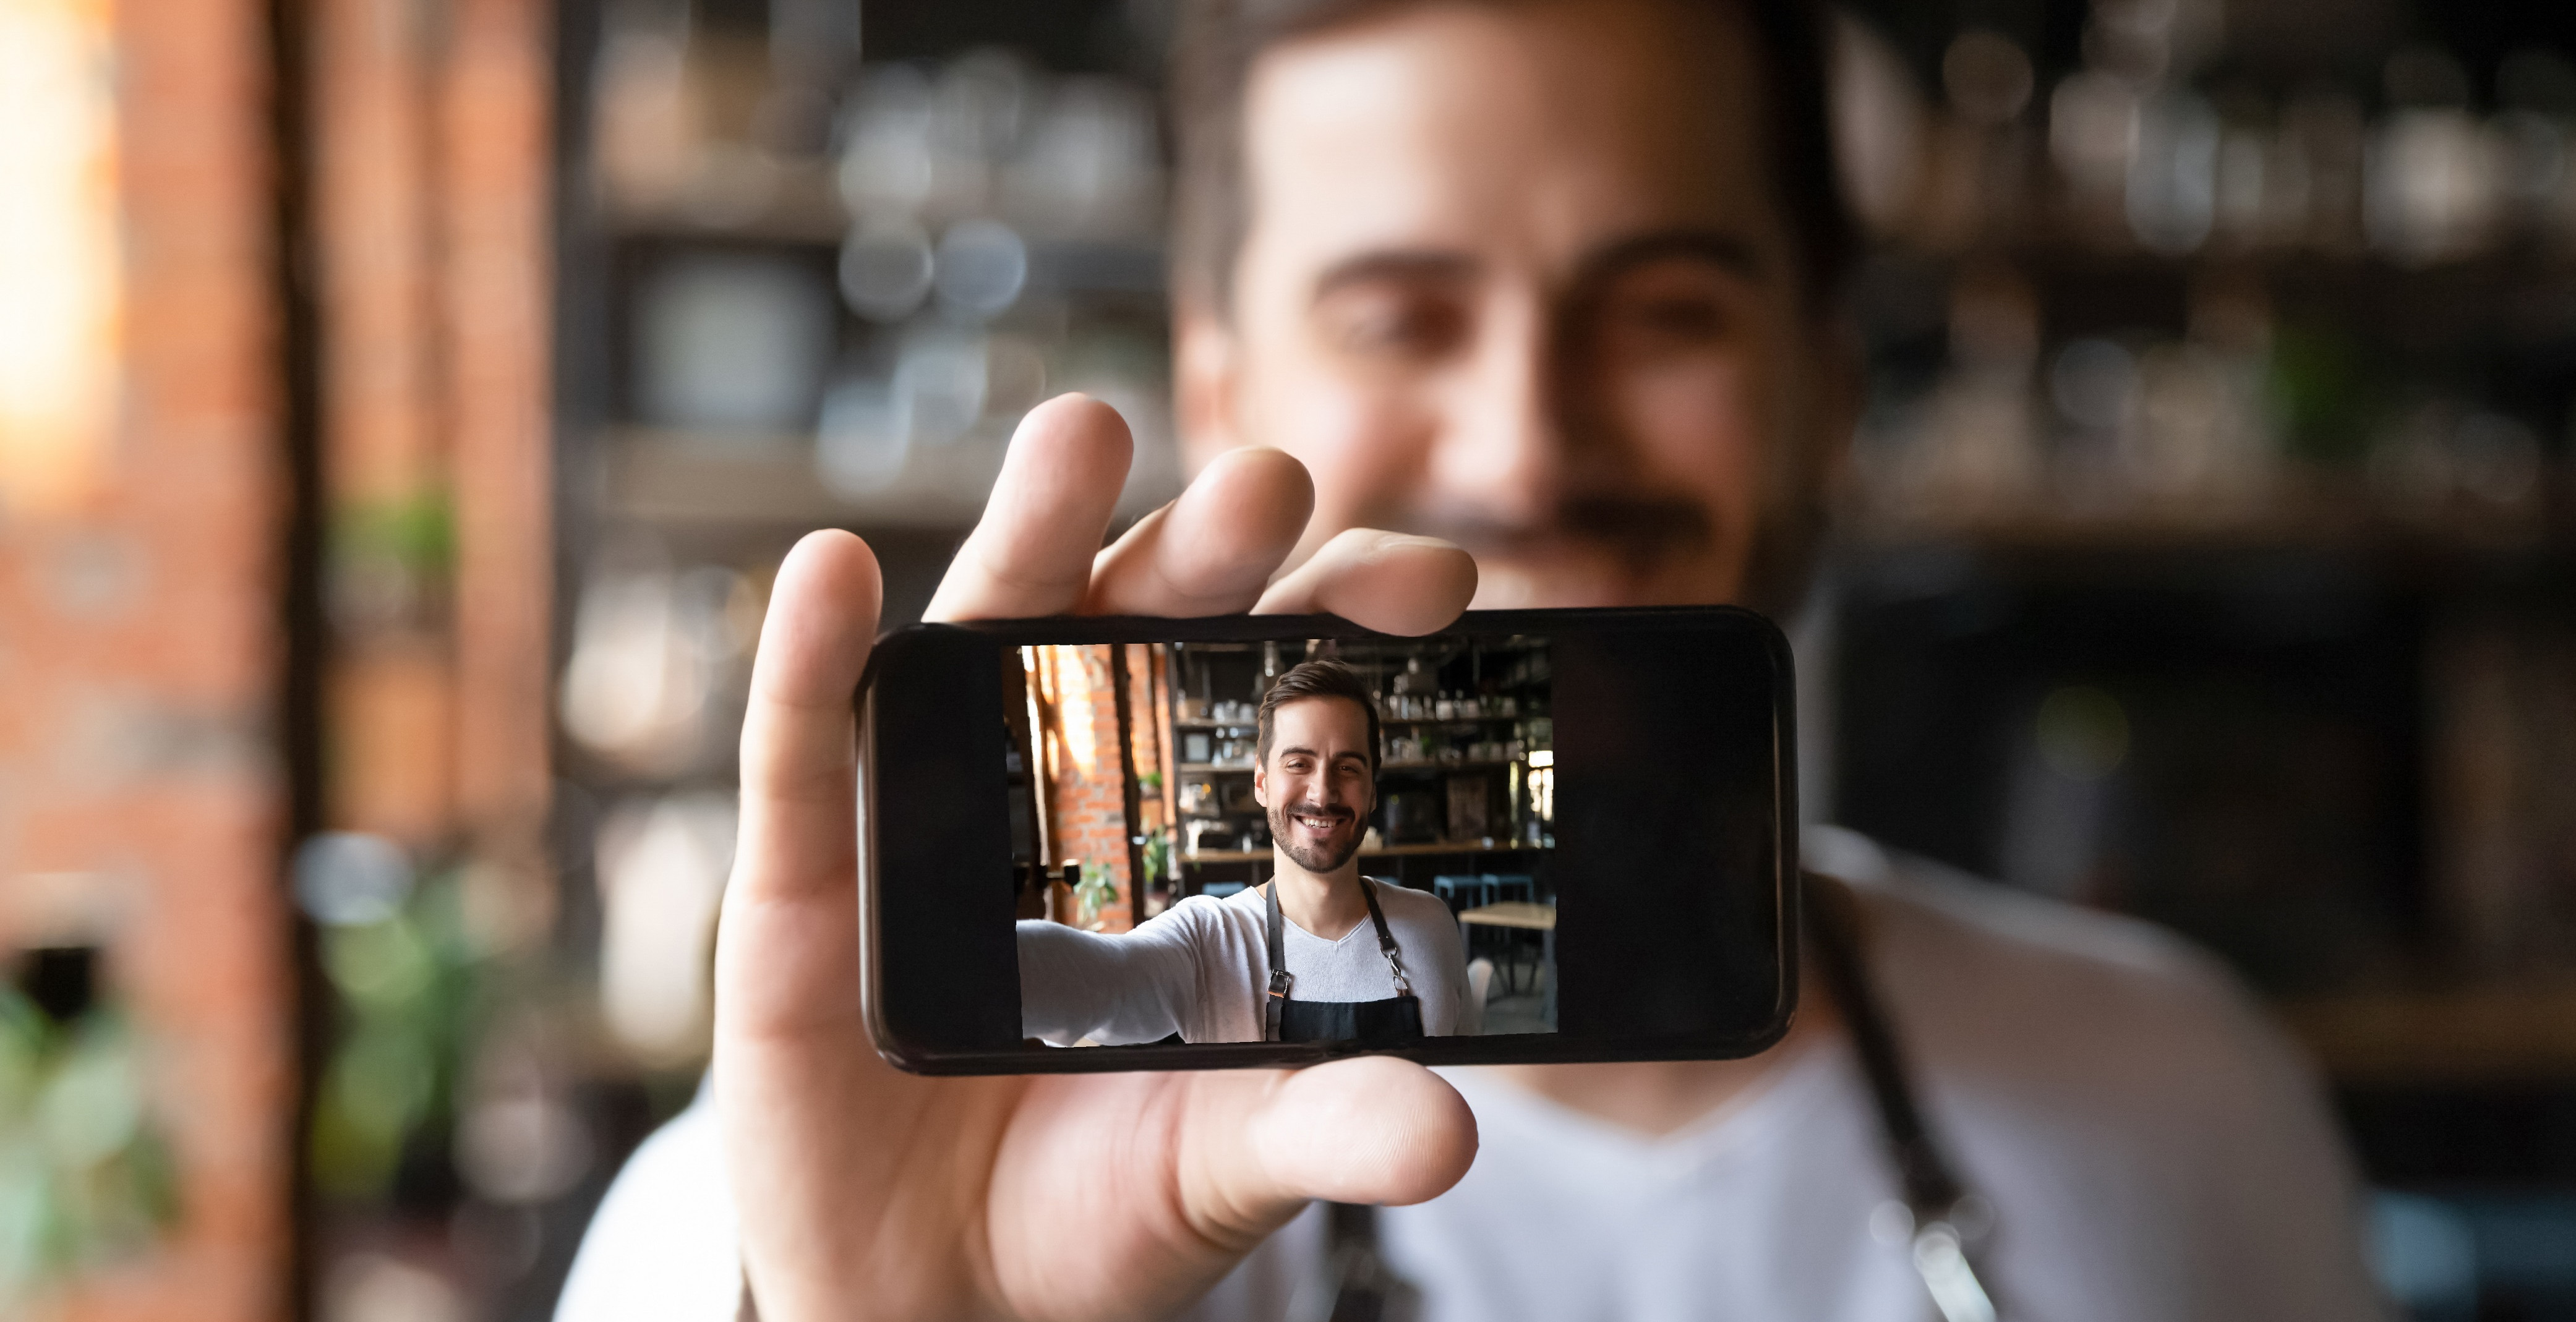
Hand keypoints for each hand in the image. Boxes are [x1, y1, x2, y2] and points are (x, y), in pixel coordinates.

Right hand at [714, 395, 1481, 1321]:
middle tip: (1273, 485)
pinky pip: (800, 752)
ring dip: (1027, 530)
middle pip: (1134, 625)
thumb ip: (1325, 1126)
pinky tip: (837, 570)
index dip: (1336, 618)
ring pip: (975, 640)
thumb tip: (1449, 1132)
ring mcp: (925, 815)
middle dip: (1204, 546)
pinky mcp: (803, 882)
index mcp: (1181, 828)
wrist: (942, 1300)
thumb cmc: (1095, 1200)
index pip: (1267, 688)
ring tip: (1081, 435)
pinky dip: (810, 657)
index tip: (1436, 575)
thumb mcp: (1226, 1163)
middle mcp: (1058, 785)